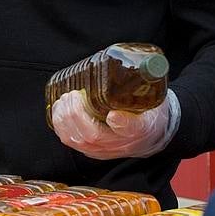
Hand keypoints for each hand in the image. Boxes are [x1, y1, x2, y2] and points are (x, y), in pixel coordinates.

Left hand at [50, 90, 179, 159]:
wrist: (148, 137)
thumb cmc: (148, 114)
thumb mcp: (154, 101)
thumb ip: (147, 87)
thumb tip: (145, 65)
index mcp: (140, 129)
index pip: (132, 129)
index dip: (122, 123)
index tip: (113, 115)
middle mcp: (120, 143)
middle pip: (94, 136)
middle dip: (77, 114)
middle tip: (73, 94)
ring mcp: (104, 149)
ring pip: (79, 140)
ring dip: (65, 118)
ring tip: (64, 99)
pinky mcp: (91, 150)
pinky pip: (71, 141)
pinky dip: (61, 125)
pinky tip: (60, 110)